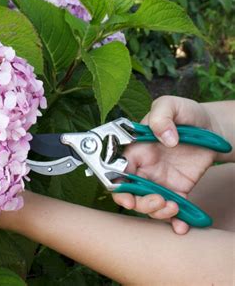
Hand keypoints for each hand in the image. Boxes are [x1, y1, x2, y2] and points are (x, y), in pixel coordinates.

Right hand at [112, 96, 216, 233]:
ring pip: (148, 204)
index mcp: (136, 149)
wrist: (213, 127)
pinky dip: (175, 221)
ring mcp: (160, 180)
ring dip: (156, 212)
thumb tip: (165, 137)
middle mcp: (144, 167)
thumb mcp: (172, 105)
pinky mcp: (178, 190)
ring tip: (173, 207)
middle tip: (156, 201)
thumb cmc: (187, 113)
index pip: (117, 170)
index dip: (117, 185)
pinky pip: (173, 210)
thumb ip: (162, 116)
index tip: (126, 195)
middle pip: (129, 193)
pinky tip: (181, 225)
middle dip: (138, 203)